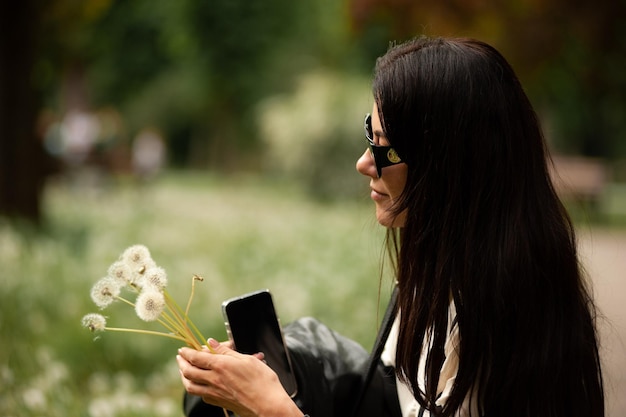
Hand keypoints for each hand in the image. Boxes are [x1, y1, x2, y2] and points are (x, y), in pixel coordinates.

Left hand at [177, 339, 301, 416]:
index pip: (196, 357)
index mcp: (220, 366)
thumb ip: (226, 351)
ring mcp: (215, 393)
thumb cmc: (263, 382)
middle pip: (188, 371)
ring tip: (183, 370)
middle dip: (181, 363)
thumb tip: (211, 343)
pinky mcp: (218, 403)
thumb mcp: (247, 359)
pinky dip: (195, 388)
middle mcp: (214, 380)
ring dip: (184, 376)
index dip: (187, 352)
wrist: (268, 406)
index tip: (183, 348)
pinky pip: (200, 395)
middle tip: (180, 357)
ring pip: (190, 386)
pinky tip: (199, 385)